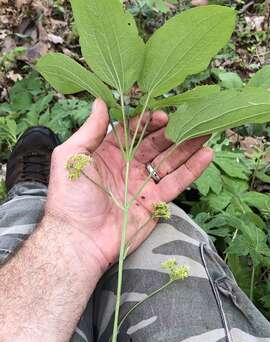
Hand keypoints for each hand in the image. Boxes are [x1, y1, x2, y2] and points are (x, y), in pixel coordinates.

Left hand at [46, 99, 212, 273]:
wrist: (80, 239)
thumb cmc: (70, 198)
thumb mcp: (72, 157)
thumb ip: (89, 130)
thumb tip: (100, 101)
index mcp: (107, 154)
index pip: (132, 132)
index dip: (147, 122)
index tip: (162, 114)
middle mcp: (127, 167)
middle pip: (154, 144)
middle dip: (172, 131)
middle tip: (190, 119)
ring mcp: (142, 185)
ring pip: (169, 161)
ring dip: (187, 147)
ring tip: (205, 131)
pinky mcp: (154, 202)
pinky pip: (175, 183)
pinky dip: (191, 170)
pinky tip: (206, 154)